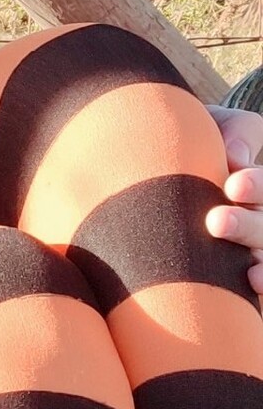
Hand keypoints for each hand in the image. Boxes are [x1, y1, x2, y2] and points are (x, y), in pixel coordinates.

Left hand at [205, 103, 262, 296]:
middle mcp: (255, 213)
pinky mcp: (232, 268)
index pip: (262, 186)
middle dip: (247, 225)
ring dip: (255, 256)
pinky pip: (256, 278)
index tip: (232, 184)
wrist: (157, 163)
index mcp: (253, 181)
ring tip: (241, 267)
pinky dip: (262, 281)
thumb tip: (236, 157)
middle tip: (216, 222)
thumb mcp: (213, 125)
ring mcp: (246, 244)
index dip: (256, 185)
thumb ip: (234, 131)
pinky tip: (252, 283)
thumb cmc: (190, 141)